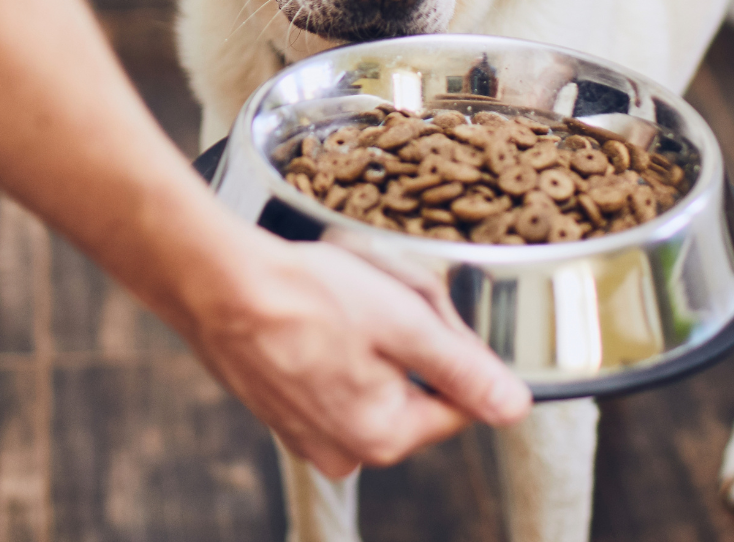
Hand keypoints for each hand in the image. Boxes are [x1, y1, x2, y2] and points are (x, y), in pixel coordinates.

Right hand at [184, 229, 531, 477]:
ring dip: (372, 340)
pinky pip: (332, 376)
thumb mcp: (404, 322)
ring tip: (343, 301)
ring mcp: (306, 432)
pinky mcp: (280, 407)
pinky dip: (334, 344)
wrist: (218, 283)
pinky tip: (318, 311)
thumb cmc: (308, 296)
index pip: (458, 403)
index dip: (456, 350)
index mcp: (383, 436)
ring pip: (373, 380)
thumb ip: (464, 369)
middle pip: (414, 390)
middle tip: (382, 298)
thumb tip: (515, 407)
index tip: (428, 312)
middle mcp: (344, 449)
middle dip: (410, 342)